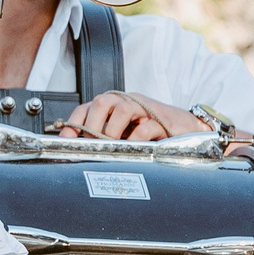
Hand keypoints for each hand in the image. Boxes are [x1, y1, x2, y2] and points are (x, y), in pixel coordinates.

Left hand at [58, 91, 208, 141]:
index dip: (73, 123)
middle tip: (91, 145)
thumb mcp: (124, 134)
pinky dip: (136, 139)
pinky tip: (132, 149)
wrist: (188, 127)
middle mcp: (126, 102)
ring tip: (112, 147)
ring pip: (122, 109)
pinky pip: (146, 127)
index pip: (86, 107)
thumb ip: (104, 138)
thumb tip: (79, 152)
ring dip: (112, 130)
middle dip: (92, 125)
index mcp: (113, 104)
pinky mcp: (162, 120)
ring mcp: (144, 109)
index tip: (65, 140)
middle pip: (102, 102)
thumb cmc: (152, 131)